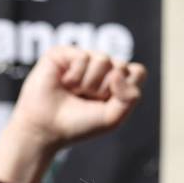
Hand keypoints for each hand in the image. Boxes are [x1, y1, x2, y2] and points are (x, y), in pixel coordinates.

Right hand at [0, 47, 144, 182]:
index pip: (137, 72)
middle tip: (86, 99)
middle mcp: (100, 67)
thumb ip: (130, 96)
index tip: (107, 103)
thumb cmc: (77, 125)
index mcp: (114, 81)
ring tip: (73, 92)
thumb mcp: (113, 118)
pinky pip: (83, 57)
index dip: (126, 89)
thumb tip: (118, 71)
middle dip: (105, 89)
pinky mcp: (63, 53)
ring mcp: (82, 58)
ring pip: (104, 59)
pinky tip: (63, 83)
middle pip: (121, 65)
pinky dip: (74, 76)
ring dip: (88, 84)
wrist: (46, 129)